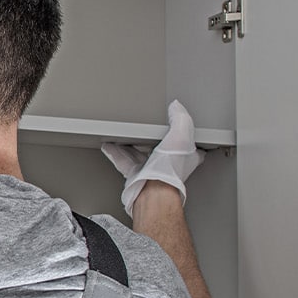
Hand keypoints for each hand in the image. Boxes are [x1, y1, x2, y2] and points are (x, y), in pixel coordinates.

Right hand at [101, 100, 204, 216]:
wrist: (152, 191)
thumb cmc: (170, 169)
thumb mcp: (182, 134)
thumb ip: (180, 117)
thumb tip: (176, 106)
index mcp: (185, 156)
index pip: (189, 144)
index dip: (184, 134)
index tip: (177, 126)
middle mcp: (169, 165)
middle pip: (161, 148)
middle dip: (153, 139)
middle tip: (146, 130)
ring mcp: (151, 170)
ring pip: (140, 154)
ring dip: (131, 145)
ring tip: (122, 135)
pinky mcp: (135, 175)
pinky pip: (123, 161)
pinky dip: (115, 153)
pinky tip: (109, 146)